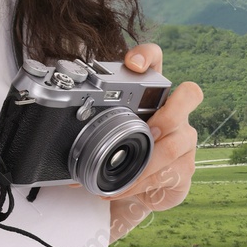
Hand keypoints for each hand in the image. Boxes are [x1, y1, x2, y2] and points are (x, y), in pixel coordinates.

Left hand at [94, 42, 201, 241]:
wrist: (133, 190)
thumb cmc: (119, 153)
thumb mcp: (104, 134)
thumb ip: (90, 125)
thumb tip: (56, 128)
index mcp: (150, 94)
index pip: (156, 61)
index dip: (148, 57)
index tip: (133, 64)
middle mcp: (173, 111)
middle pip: (190, 94)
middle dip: (170, 112)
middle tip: (150, 129)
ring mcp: (184, 138)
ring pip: (178, 142)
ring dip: (150, 161)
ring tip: (128, 174)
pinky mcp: (185, 167)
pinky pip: (172, 172)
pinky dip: (146, 183)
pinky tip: (130, 187)